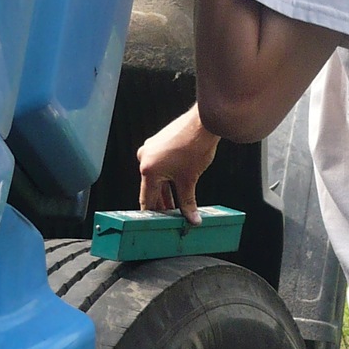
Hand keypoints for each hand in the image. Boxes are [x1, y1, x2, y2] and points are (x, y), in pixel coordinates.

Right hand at [137, 105, 218, 220]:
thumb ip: (188, 202)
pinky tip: (177, 188)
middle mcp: (144, 158)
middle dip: (162, 204)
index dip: (152, 214)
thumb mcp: (189, 180)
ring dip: (166, 192)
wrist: (203, 123)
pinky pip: (160, 166)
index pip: (147, 198)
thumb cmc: (195, 147)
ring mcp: (151, 149)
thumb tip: (192, 219)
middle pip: (151, 188)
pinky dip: (167, 178)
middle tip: (169, 219)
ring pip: (157, 177)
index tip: (155, 225)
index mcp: (148, 169)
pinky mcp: (158, 143)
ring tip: (176, 207)